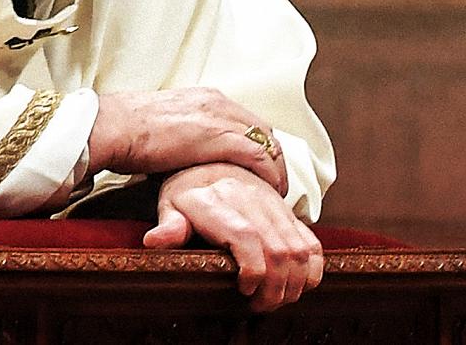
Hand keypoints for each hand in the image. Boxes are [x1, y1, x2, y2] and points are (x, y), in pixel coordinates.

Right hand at [88, 88, 287, 194]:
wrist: (113, 126)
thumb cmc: (127, 131)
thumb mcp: (165, 127)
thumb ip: (184, 136)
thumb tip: (185, 155)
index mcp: (207, 98)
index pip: (246, 120)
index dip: (259, 145)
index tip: (261, 167)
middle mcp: (219, 102)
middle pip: (262, 129)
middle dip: (273, 156)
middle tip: (274, 181)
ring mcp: (220, 117)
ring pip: (266, 141)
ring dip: (275, 168)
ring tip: (276, 191)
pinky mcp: (218, 137)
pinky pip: (257, 156)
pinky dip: (268, 173)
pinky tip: (269, 190)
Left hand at [142, 163, 322, 311]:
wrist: (213, 159)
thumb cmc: (189, 189)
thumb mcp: (171, 204)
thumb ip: (169, 225)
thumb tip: (154, 241)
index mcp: (220, 202)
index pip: (247, 236)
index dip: (253, 270)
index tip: (244, 290)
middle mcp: (252, 201)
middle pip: (279, 250)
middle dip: (275, 288)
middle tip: (260, 305)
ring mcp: (275, 206)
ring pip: (299, 249)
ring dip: (294, 283)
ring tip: (276, 299)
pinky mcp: (288, 212)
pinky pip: (311, 242)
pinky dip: (311, 269)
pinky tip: (297, 285)